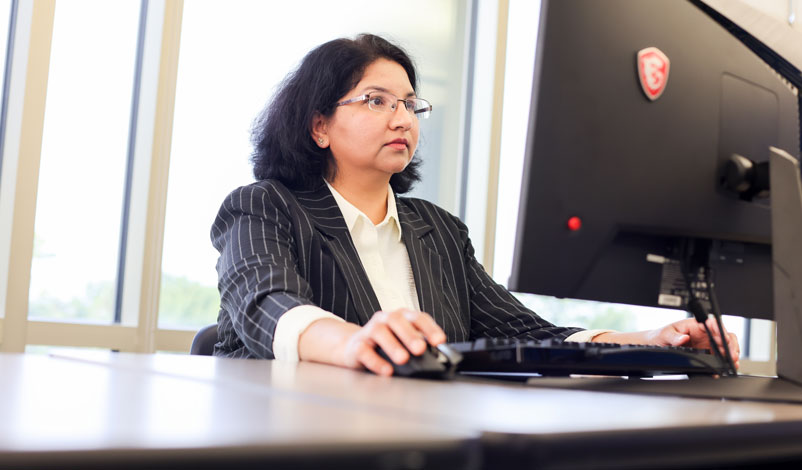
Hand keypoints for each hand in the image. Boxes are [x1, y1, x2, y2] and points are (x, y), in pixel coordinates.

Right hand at [341, 309, 446, 375]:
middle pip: (397, 320)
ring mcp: (369, 331)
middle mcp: (384, 320)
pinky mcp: (356, 345)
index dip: (429, 328)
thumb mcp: (402, 341)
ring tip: (403, 359)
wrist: (354, 347)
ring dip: (393, 345)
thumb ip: (418, 345)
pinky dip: (376, 361)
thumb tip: (439, 358)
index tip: (439, 341)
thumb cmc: (384, 344)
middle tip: (420, 349)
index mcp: (400, 317)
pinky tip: (386, 370)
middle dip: (410, 335)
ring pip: (379, 332)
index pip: (417, 317)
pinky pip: (364, 350)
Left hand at [594, 317, 739, 368]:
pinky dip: (723, 363)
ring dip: (731, 354)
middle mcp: (704, 333)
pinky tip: (723, 369)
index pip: (713, 323)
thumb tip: (683, 338)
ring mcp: (706, 344)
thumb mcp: (664, 334)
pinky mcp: (706, 354)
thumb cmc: (660, 336)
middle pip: (724, 335)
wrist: (655, 346)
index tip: (724, 338)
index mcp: (695, 324)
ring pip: (725, 347)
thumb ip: (674, 336)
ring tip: (731, 362)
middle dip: (730, 344)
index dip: (721, 330)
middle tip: (732, 354)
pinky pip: (718, 358)